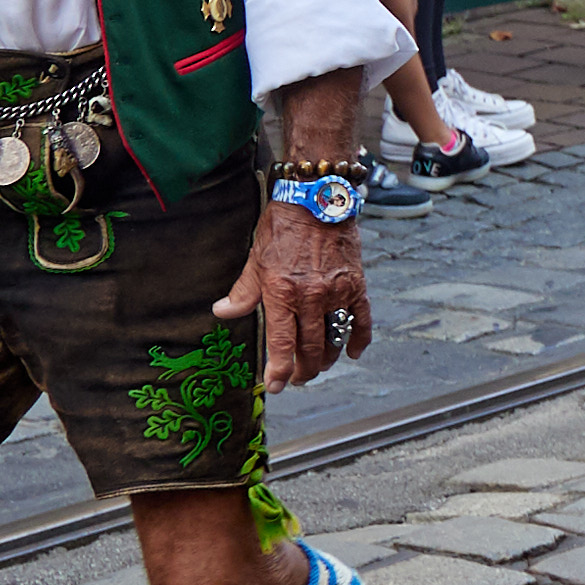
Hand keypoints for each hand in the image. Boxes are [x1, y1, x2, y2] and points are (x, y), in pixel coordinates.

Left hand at [221, 202, 367, 389]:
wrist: (317, 199)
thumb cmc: (282, 227)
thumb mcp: (256, 258)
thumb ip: (244, 291)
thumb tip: (222, 312)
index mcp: (282, 292)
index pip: (283, 343)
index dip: (280, 370)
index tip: (277, 386)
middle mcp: (311, 297)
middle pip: (310, 348)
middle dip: (303, 370)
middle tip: (297, 379)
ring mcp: (337, 292)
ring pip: (335, 339)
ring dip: (326, 359)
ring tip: (318, 367)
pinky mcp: (356, 285)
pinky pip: (362, 320)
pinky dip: (359, 339)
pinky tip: (353, 353)